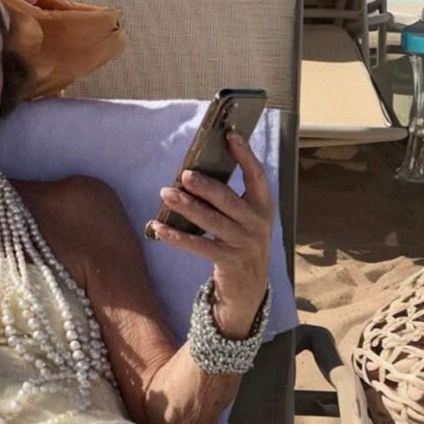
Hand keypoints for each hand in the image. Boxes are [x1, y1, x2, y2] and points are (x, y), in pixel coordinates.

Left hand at [152, 131, 272, 337]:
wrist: (250, 287)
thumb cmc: (242, 244)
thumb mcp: (245, 219)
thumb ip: (230, 198)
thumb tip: (197, 174)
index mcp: (264, 207)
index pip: (257, 175)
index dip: (245, 155)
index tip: (230, 135)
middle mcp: (257, 224)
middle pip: (228, 199)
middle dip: (205, 185)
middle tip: (184, 174)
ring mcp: (244, 244)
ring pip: (211, 221)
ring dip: (186, 207)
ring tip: (166, 194)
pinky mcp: (228, 262)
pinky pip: (199, 246)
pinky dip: (177, 237)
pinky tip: (159, 229)